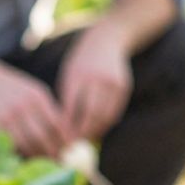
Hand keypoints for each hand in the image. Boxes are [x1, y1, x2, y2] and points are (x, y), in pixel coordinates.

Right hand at [0, 55, 71, 159]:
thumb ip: (51, 111)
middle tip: (61, 164)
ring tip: (47, 165)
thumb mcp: (36, 92)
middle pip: (42, 136)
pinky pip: (11, 144)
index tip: (72, 153)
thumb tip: (69, 136)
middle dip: (53, 153)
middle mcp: (22, 107)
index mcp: (37, 97)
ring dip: (38, 157)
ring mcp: (6, 117)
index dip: (65, 141)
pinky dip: (21, 153)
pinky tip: (29, 159)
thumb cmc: (16, 89)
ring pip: (26, 144)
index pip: (56, 124)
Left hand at [58, 21, 133, 141]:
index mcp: (77, 75)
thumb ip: (67, 97)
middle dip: (81, 132)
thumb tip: (63, 126)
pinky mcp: (124, 87)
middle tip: (74, 145)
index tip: (61, 138)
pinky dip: (106, 123)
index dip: (66, 125)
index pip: (70, 106)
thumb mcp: (69, 73)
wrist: (107, 39)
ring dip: (95, 131)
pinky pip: (115, 112)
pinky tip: (98, 129)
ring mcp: (112, 83)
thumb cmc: (82, 59)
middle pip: (89, 114)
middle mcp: (96, 79)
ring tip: (85, 140)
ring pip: (104, 116)